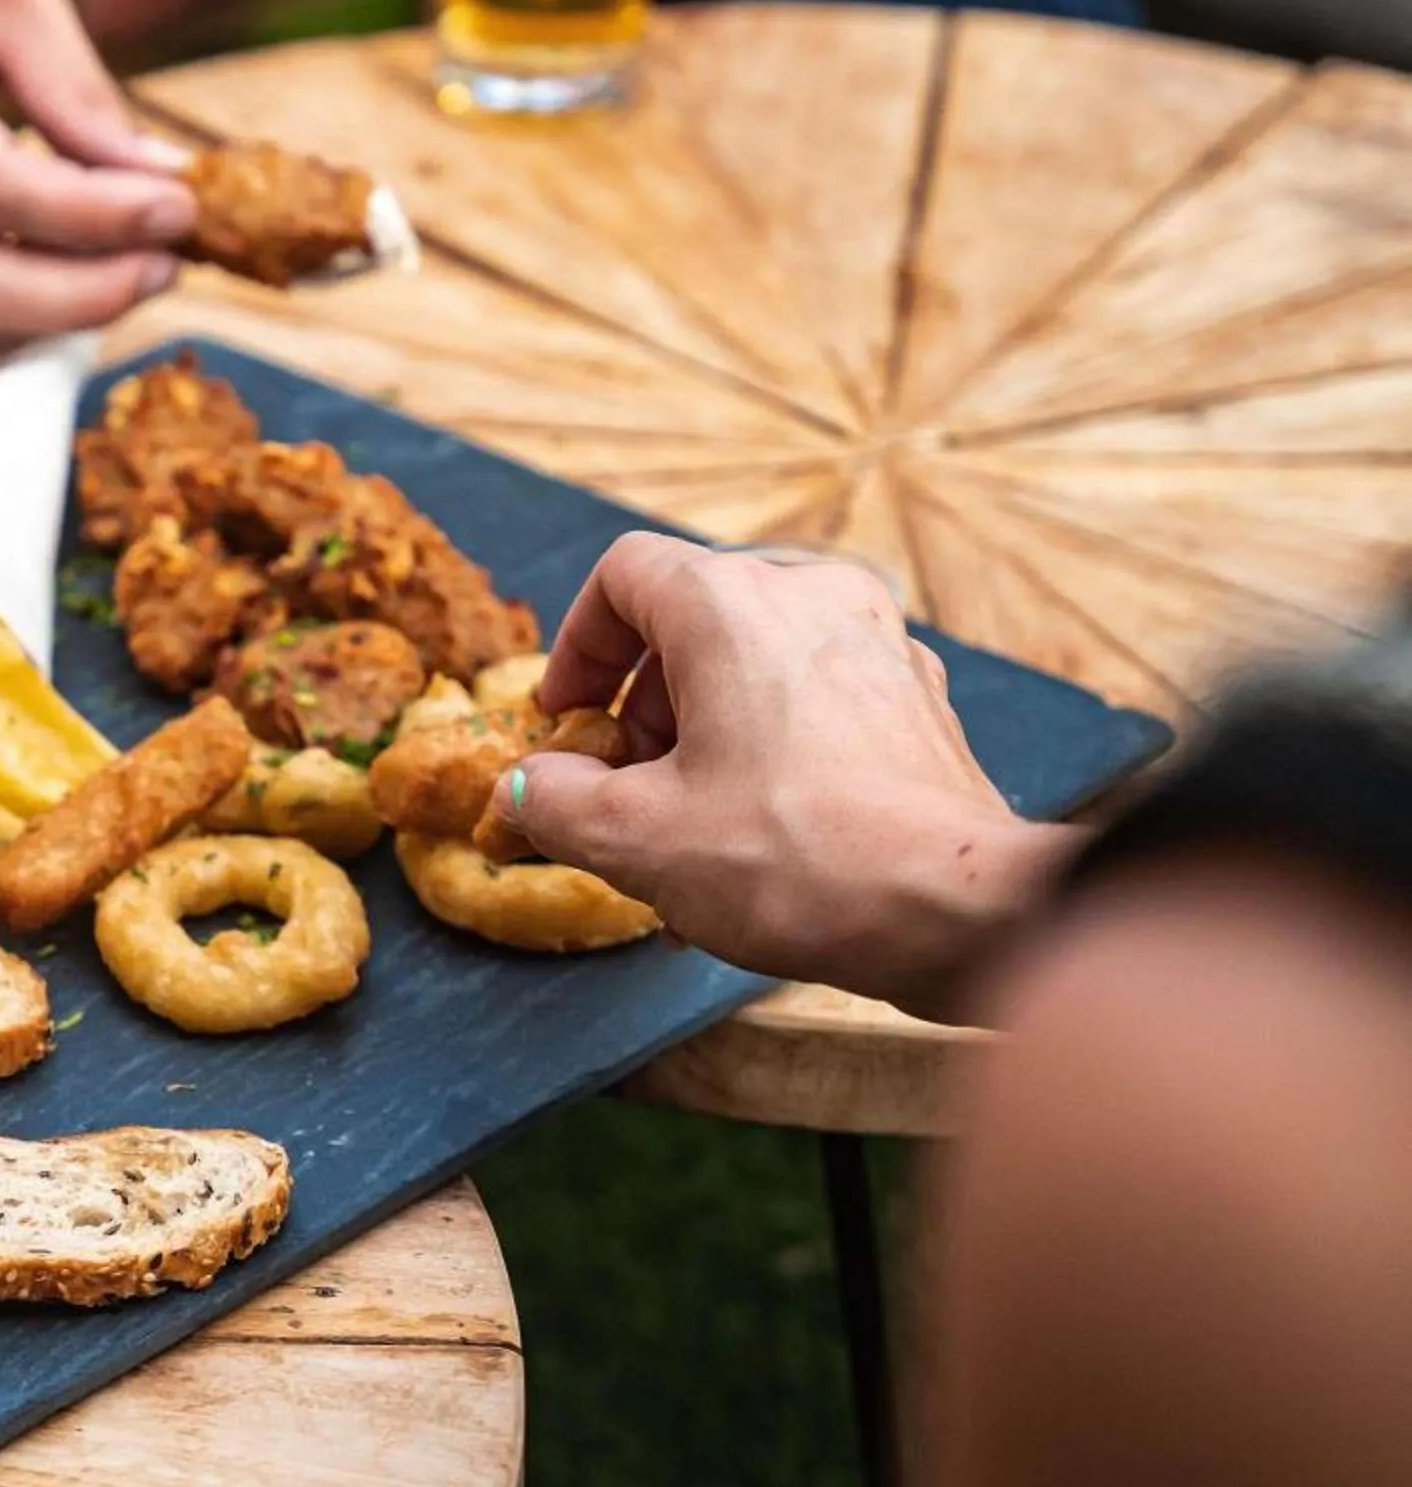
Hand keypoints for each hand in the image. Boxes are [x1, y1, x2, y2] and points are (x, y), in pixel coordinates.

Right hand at [506, 535, 1069, 1014]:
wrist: (961, 911)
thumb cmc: (797, 859)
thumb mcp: (636, 840)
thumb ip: (556, 802)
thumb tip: (526, 789)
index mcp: (732, 605)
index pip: (625, 575)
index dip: (577, 646)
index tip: (568, 720)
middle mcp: (812, 597)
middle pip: (692, 619)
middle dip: (642, 704)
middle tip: (624, 785)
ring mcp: (879, 644)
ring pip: (758, 661)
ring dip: (706, 731)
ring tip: (690, 825)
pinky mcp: (920, 701)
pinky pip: (818, 698)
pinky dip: (773, 745)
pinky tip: (763, 834)